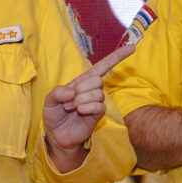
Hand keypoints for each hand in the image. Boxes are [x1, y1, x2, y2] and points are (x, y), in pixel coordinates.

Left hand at [43, 45, 127, 167]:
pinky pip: (99, 106)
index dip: (117, 56)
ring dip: (80, 101)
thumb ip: (57, 92)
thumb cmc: (54, 115)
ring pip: (97, 93)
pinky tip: (79, 111)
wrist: (57, 135)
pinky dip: (87, 107)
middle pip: (97, 80)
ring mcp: (96, 102)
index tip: (132, 47)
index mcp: (82, 81)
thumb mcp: (49, 101)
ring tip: (71, 108)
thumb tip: (71, 92)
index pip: (103, 66)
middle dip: (80, 90)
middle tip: (68, 101)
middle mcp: (92, 89)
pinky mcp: (98, 114)